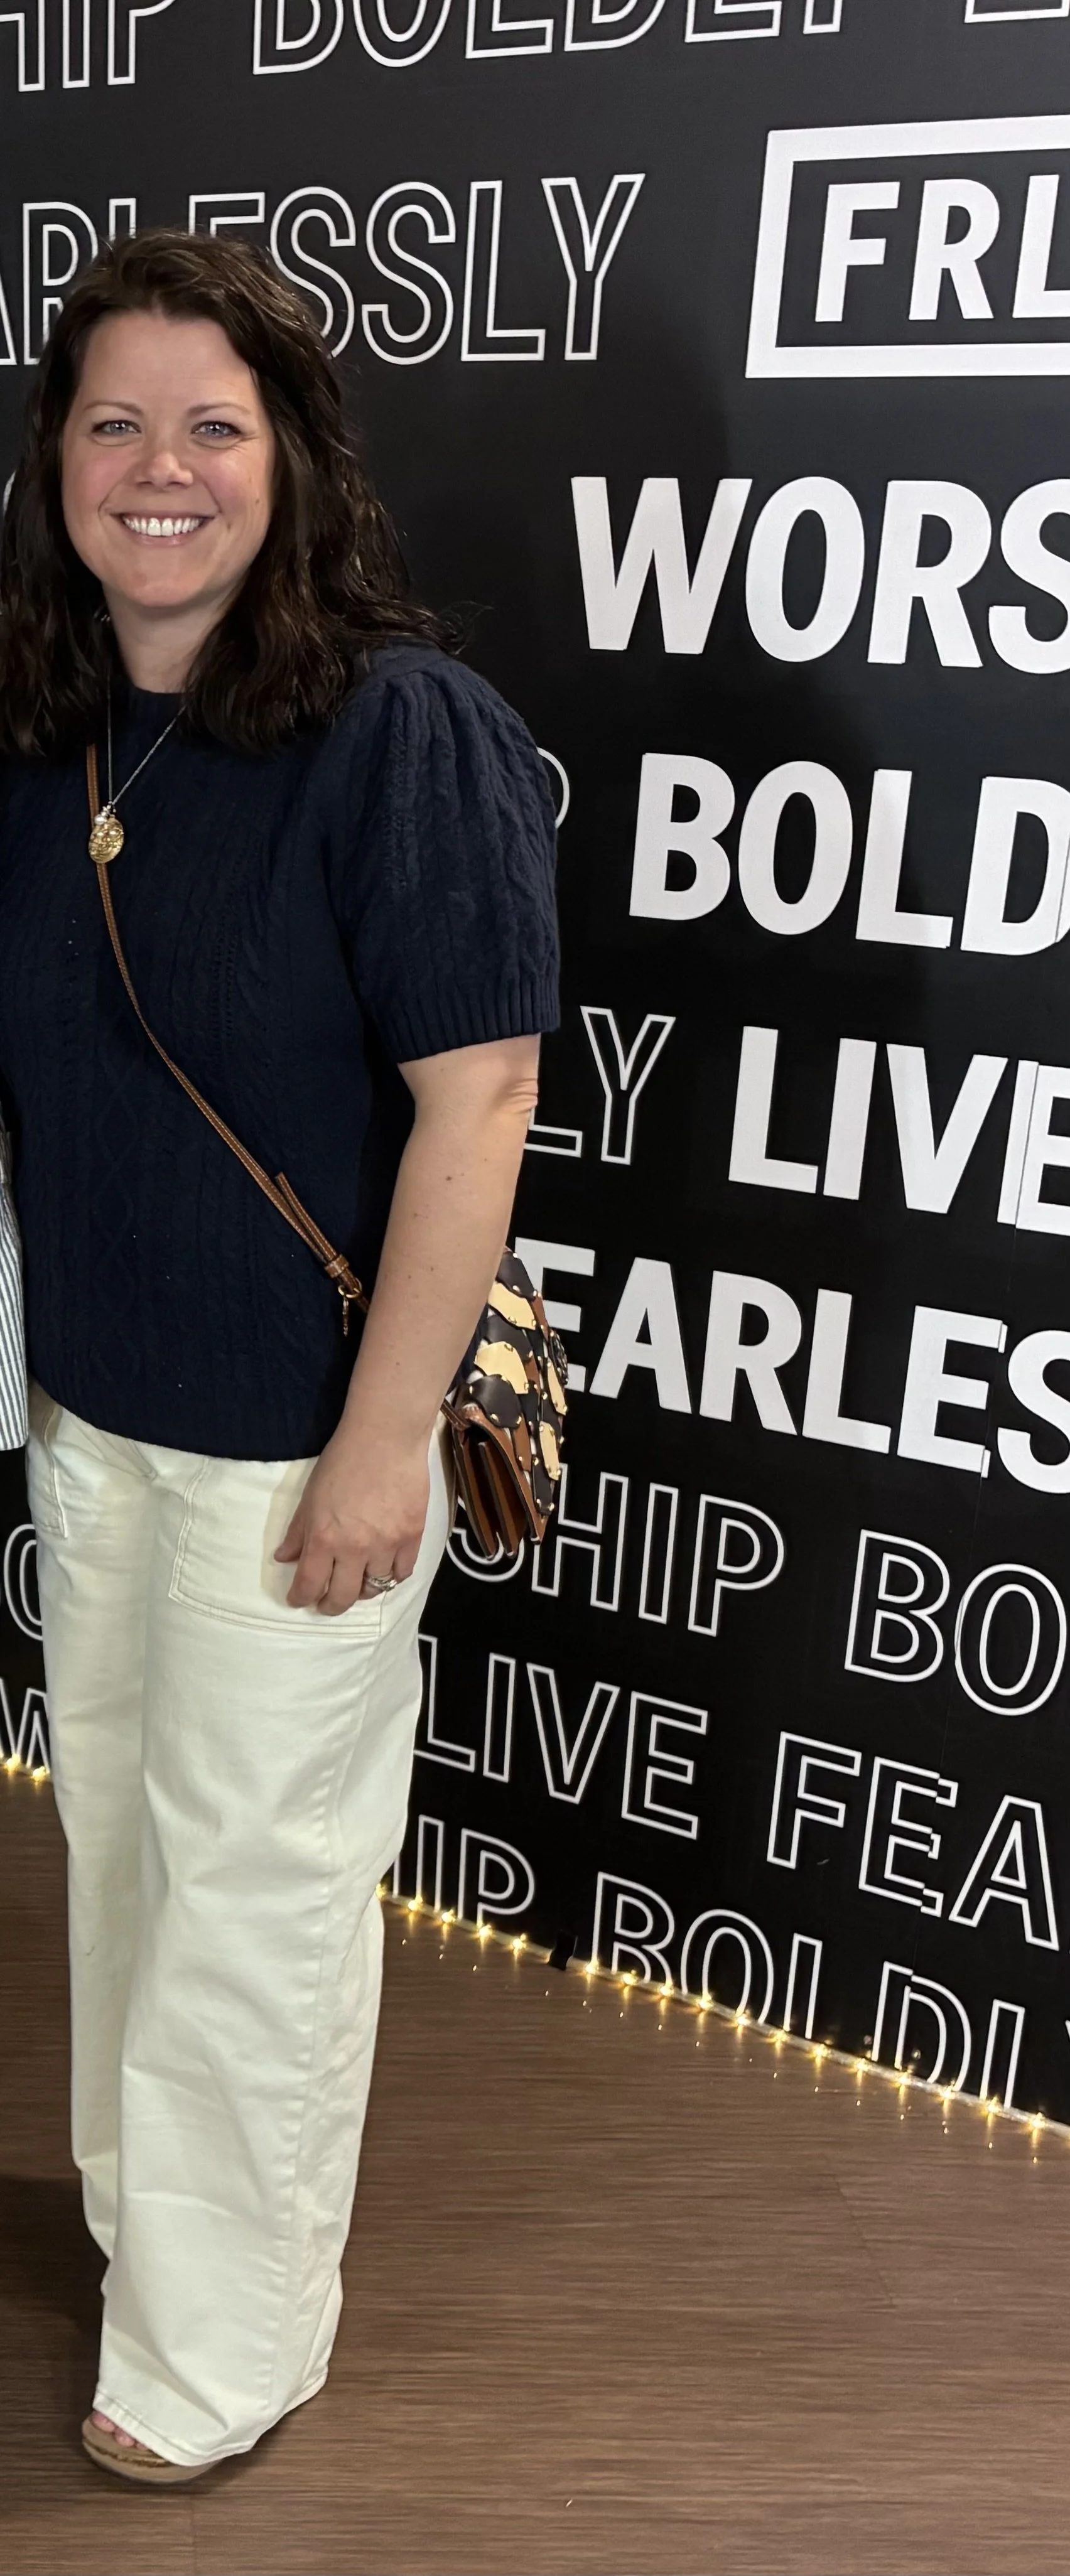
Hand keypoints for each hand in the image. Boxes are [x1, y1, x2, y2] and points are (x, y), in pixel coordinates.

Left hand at [274, 1424, 431, 1614]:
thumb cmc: (343, 1460)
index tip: (298, 1600)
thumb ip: (298, 1532)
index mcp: (324, 1538)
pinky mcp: (412, 1536)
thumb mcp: (310, 1496)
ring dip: (361, 1591)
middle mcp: (355, 1548)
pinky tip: (384, 1569)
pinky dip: (391, 1576)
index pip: (309, 1584)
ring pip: (375, 1588)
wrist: (386, 1437)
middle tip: (325, 1603)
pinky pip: (402, 1573)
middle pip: (343, 1597)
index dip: (300, 1598)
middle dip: (329, 1606)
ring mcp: (387, 1545)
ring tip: (356, 1584)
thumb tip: (284, 1558)